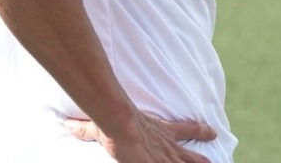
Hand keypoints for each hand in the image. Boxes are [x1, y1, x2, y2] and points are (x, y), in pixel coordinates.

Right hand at [64, 112, 216, 162]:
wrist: (120, 123)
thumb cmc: (113, 122)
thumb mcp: (99, 126)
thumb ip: (85, 128)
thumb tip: (66, 124)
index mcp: (162, 131)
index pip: (186, 128)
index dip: (200, 130)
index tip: (214, 132)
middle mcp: (168, 146)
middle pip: (192, 156)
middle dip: (201, 161)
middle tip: (213, 162)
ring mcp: (165, 158)